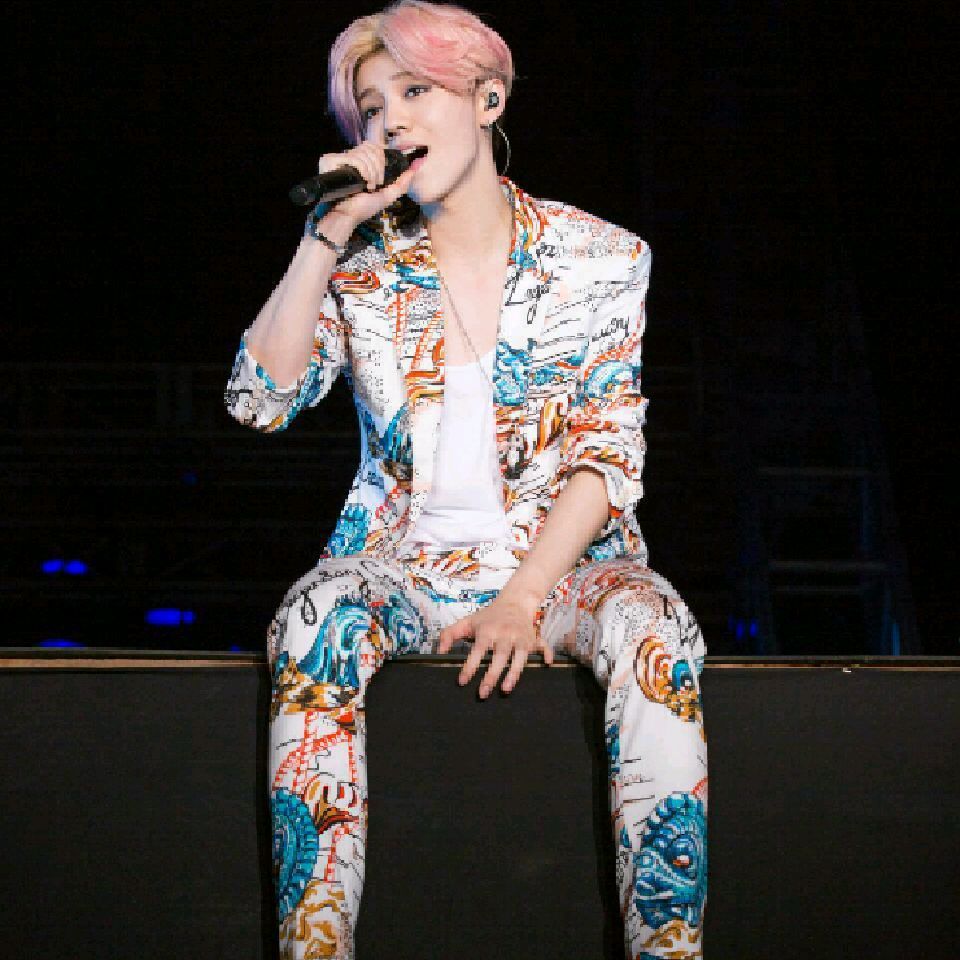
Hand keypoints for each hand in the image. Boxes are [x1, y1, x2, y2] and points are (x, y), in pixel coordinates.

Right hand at [316, 140, 416, 229]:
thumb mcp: (387, 196)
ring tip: (368, 187)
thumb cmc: (363, 209)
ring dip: (372, 173)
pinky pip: (356, 158)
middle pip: (371, 148)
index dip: (381, 158)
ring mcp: (344, 160)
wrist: (347, 216)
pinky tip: (362, 184)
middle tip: (374, 185)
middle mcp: (353, 159)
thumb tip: (414, 169)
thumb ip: (401, 184)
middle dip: (378, 168)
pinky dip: (364, 172)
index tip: (380, 179)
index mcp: (363, 163)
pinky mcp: (335, 162)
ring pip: (365, 152)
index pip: (374, 146)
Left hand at [437, 596, 552, 698]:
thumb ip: (449, 635)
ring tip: (505, 690)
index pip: (478, 650)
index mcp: (488, 631)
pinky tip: (547, 664)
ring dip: (514, 673)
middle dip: (491, 675)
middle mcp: (505, 634)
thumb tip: (440, 653)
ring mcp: (520, 638)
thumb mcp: (467, 622)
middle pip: (499, 656)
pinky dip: (546, 653)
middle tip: (482, 693)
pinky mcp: (533, 640)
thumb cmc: (488, 617)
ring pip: (519, 657)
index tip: (462, 681)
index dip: (470, 666)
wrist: (515, 602)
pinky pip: (542, 646)